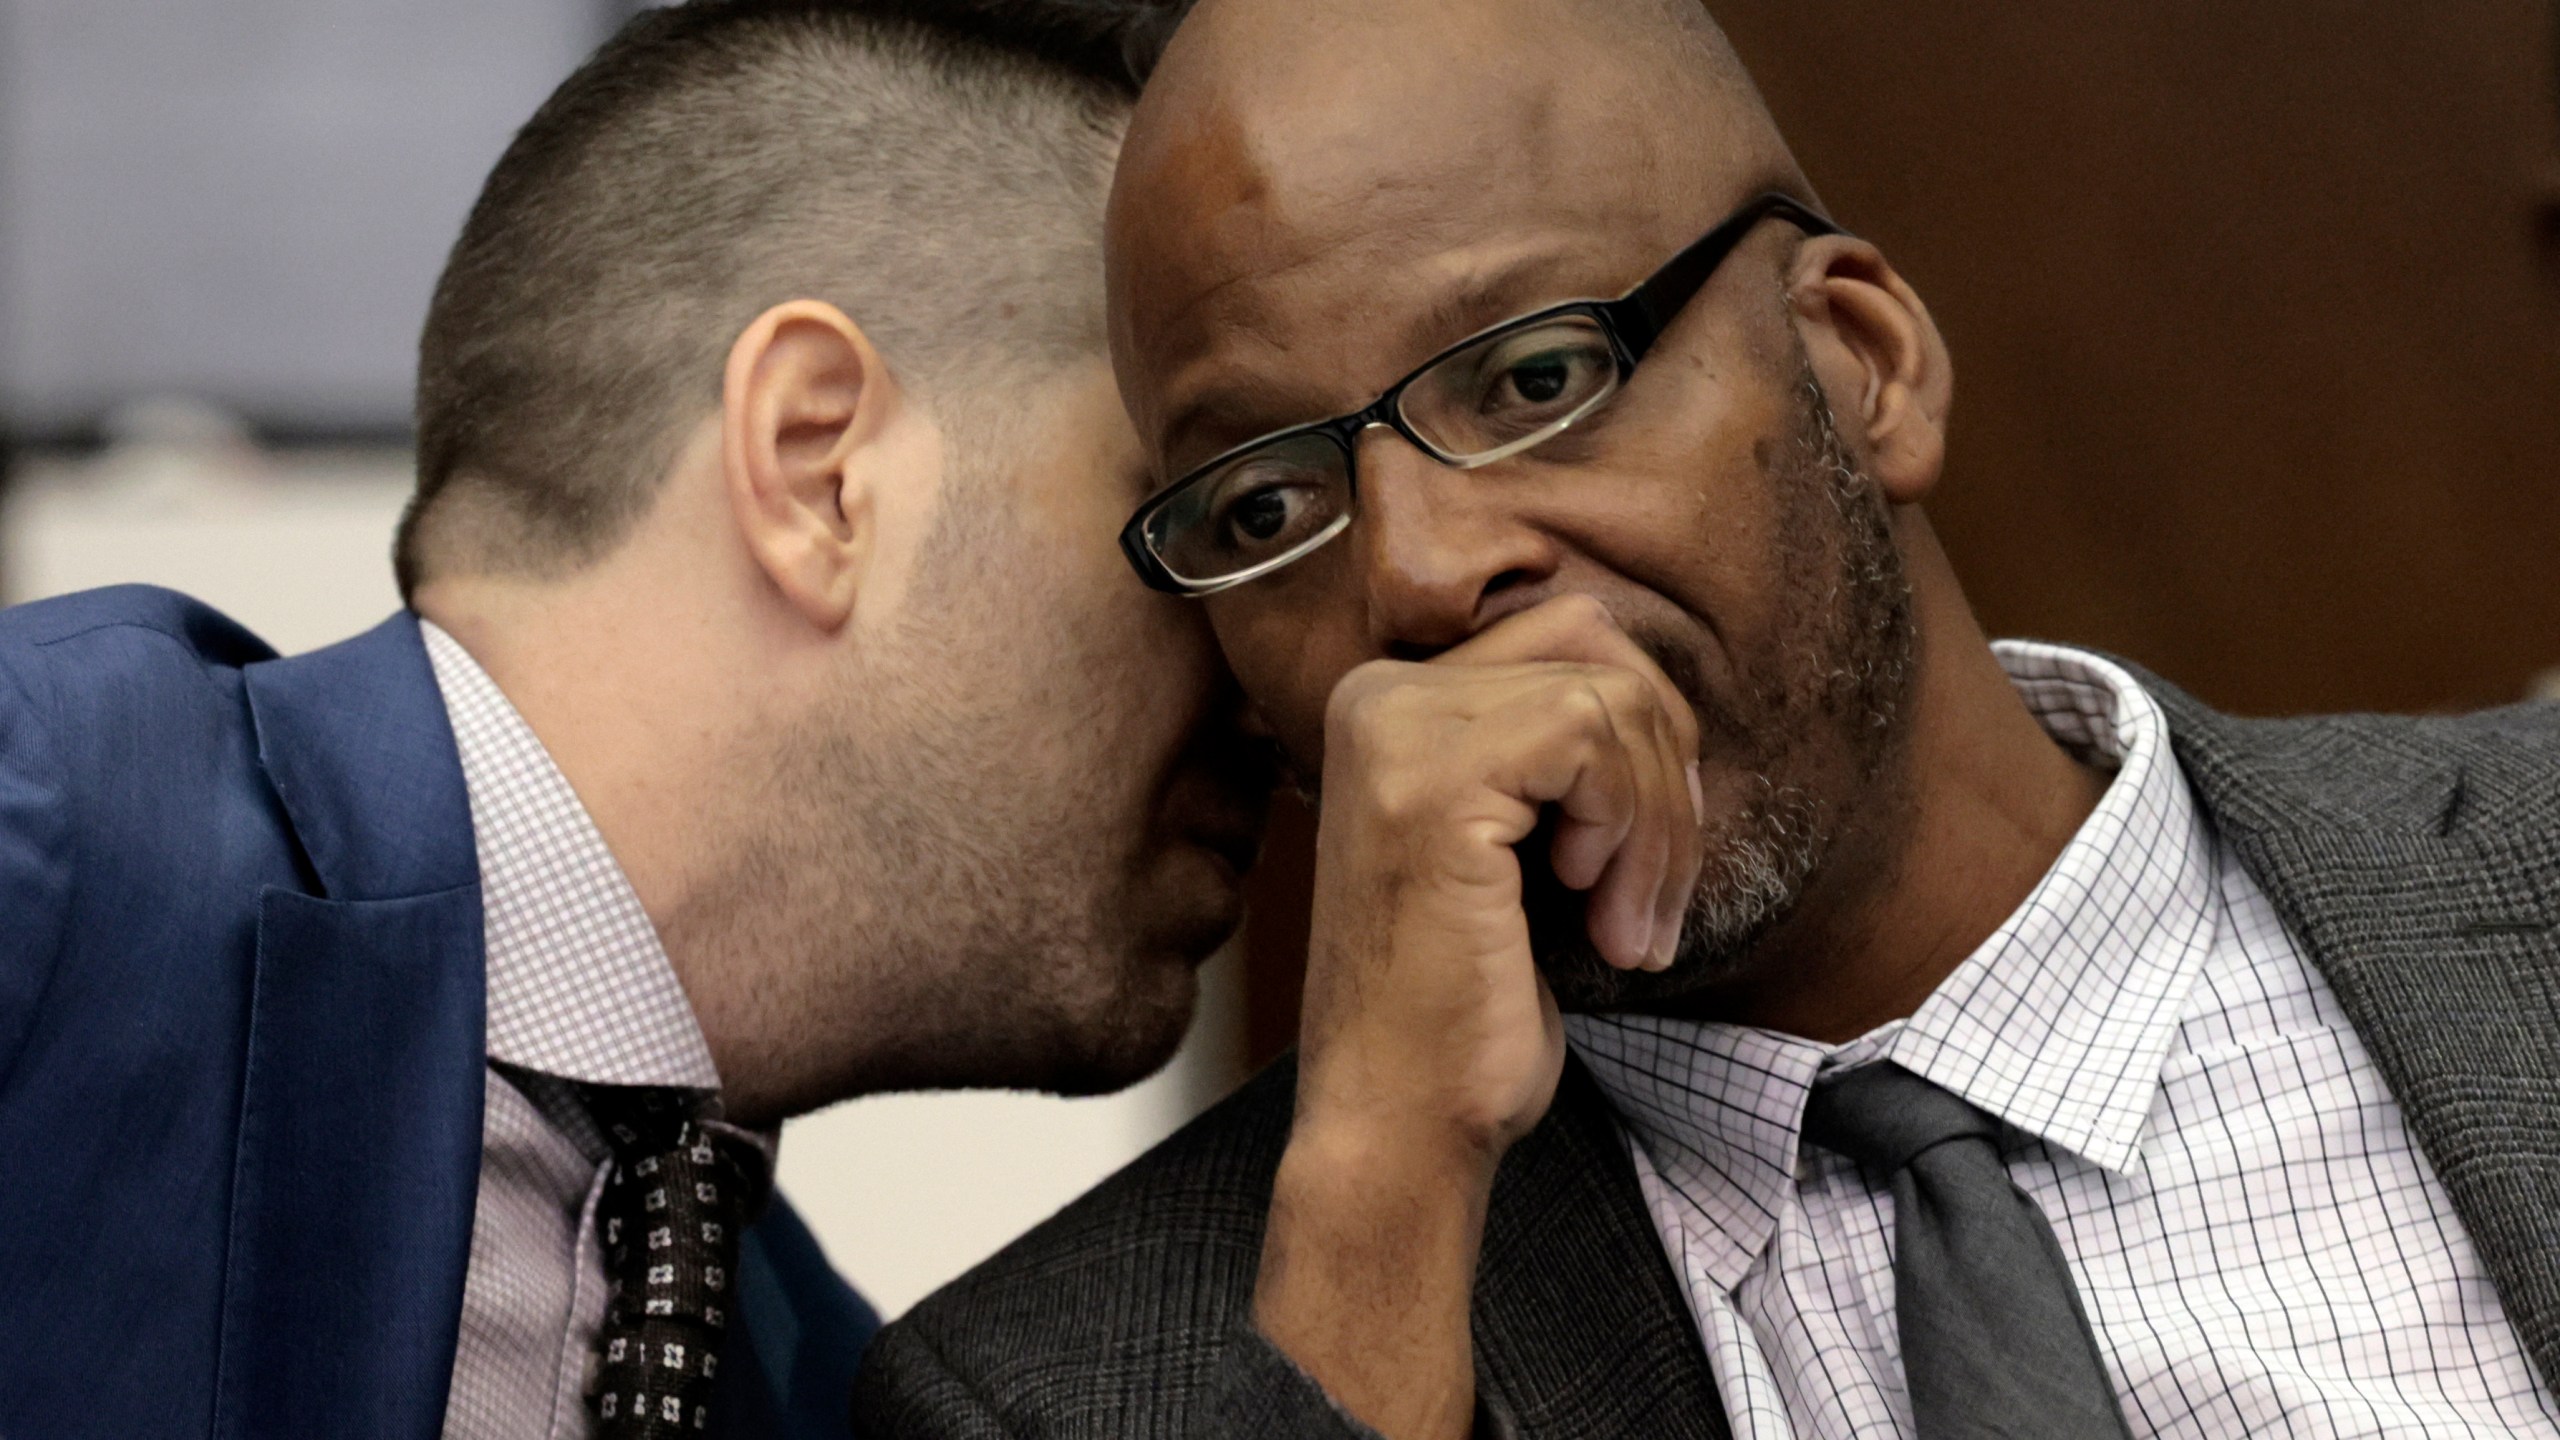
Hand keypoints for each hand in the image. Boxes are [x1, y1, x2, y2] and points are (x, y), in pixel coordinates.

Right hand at [1254, 594, 1702, 1438]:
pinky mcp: (1431, 780)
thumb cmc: (1464, 1007)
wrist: (1399, 1124)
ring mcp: (1393, 731)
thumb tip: (1660, 685)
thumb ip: (1557, 752)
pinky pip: (1594, 738)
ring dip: (1657, 825)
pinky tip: (1595, 912)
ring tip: (1629, 926)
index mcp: (1385, 702)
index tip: (1641, 860)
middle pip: (1596, 648)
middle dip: (1662, 771)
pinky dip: (1631, 832)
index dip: (1642, 740)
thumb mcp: (1522, 848)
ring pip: (1610, 696)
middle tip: (1651, 898)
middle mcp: (1374, 696)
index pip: (1568, 635)